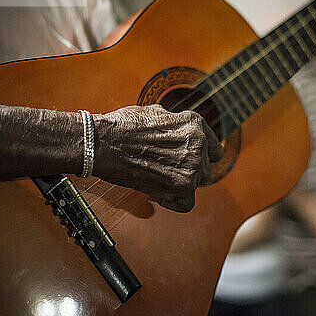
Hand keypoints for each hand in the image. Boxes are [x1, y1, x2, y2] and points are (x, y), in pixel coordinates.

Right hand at [92, 104, 222, 212]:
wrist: (103, 143)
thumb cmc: (123, 127)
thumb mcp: (157, 113)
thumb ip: (176, 124)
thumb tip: (179, 130)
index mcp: (195, 124)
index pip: (212, 148)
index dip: (201, 156)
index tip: (189, 161)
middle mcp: (198, 144)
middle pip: (205, 168)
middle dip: (188, 170)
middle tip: (165, 169)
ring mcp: (192, 166)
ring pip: (196, 184)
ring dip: (180, 184)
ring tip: (157, 177)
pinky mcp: (182, 187)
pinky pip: (186, 203)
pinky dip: (171, 202)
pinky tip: (157, 192)